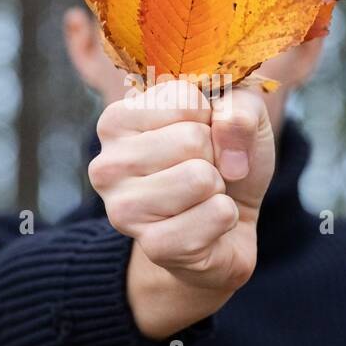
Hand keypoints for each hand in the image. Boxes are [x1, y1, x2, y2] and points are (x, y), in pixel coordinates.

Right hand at [88, 79, 275, 338]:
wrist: (226, 228)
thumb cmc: (222, 162)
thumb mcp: (237, 119)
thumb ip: (238, 107)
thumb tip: (227, 127)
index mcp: (116, 122)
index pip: (183, 99)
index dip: (209, 119)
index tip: (200, 138)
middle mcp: (107, 165)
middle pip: (191, 139)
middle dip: (215, 156)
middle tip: (203, 173)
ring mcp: (124, 210)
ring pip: (201, 178)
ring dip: (219, 188)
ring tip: (203, 196)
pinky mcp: (154, 247)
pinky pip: (216, 215)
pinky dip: (227, 217)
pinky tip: (208, 224)